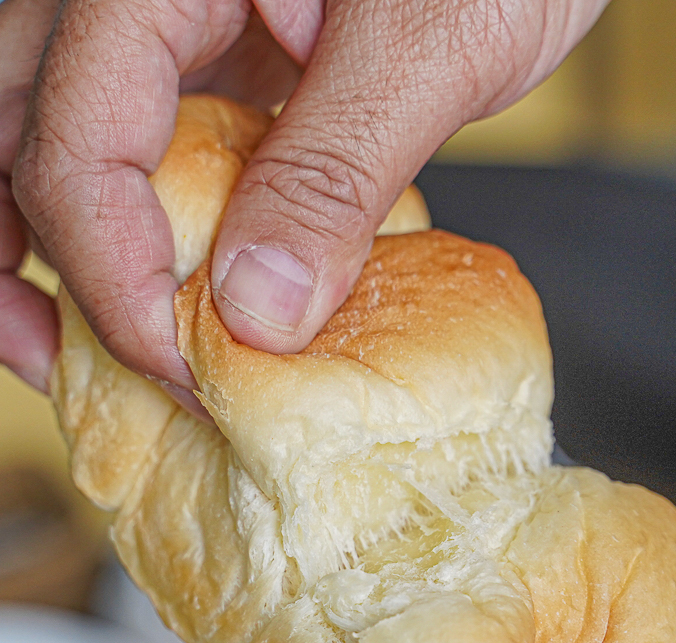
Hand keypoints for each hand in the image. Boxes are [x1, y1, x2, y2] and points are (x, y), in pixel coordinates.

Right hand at [11, 0, 608, 398]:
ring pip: (43, 135)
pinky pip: (125, 145)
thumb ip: (335, 171)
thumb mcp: (428, 45)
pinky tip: (144, 280)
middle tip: (54, 363)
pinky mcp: (204, 60)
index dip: (114, 278)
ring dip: (36, 242)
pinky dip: (116, 221)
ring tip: (52, 339)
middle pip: (20, 135)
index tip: (179, 369)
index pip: (81, 143)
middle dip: (26, 263)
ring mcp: (162, 25)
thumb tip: (257, 313)